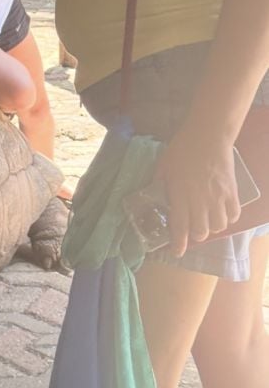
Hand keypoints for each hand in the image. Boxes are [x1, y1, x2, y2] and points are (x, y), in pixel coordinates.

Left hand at [155, 126, 240, 257]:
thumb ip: (159, 186)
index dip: (178, 244)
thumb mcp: (163, 168)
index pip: (180, 227)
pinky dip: (228, 219)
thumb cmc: (182, 150)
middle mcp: (200, 200)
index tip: (177, 252)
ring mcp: (218, 197)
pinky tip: (221, 214)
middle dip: (194, 236)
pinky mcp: (232, 191)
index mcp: (180, 195)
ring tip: (206, 221)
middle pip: (201, 232)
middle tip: (190, 231)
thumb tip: (154, 199)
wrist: (208, 135)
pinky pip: (233, 215)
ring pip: (218, 226)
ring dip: (211, 228)